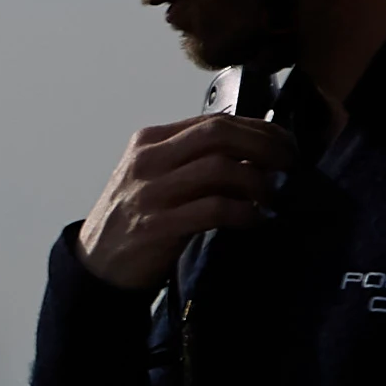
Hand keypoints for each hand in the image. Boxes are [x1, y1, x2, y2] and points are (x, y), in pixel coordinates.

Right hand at [77, 112, 295, 291]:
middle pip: (218, 133)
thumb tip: (255, 151)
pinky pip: (214, 209)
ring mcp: (150, 193)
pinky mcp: (156, 226)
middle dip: (264, 145)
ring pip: (219, 168)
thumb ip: (191, 159)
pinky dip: (244, 212)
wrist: (96, 265)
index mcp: (148, 141)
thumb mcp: (155, 177)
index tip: (285, 143)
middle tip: (289, 164)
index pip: (213, 120)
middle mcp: (147, 161)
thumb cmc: (136, 220)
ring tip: (270, 197)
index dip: (258, 128)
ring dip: (257, 181)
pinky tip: (254, 219)